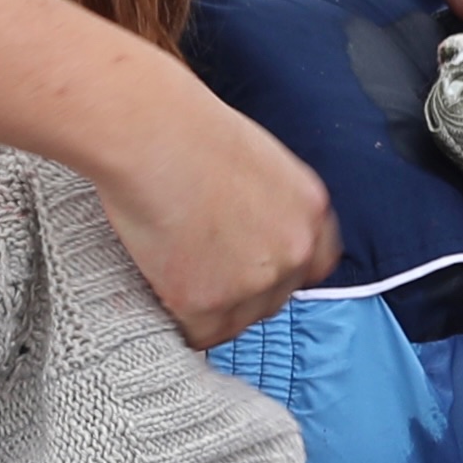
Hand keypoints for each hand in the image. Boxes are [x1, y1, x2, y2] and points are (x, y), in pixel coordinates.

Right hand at [88, 86, 338, 347]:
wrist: (149, 134)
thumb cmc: (186, 129)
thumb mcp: (255, 161)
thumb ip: (267, 204)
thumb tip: (248, 233)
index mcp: (311, 209)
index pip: (313, 264)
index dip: (280, 270)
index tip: (252, 269)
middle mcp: (293, 249)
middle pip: (275, 298)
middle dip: (241, 291)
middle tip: (199, 267)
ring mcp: (254, 280)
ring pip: (236, 321)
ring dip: (209, 308)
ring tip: (171, 272)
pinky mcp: (207, 303)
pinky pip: (197, 333)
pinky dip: (176, 318)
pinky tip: (157, 288)